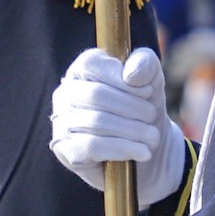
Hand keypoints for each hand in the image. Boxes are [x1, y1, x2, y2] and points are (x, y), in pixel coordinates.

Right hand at [49, 48, 186, 205]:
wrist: (144, 150)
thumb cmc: (141, 108)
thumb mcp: (150, 79)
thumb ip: (145, 63)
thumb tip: (130, 75)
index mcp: (81, 70)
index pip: (91, 64)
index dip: (122, 79)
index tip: (148, 92)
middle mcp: (64, 94)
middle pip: (96, 94)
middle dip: (131, 106)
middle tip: (152, 116)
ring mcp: (62, 123)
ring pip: (97, 121)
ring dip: (132, 130)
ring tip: (153, 136)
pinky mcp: (66, 150)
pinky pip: (93, 146)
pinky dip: (123, 148)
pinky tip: (143, 152)